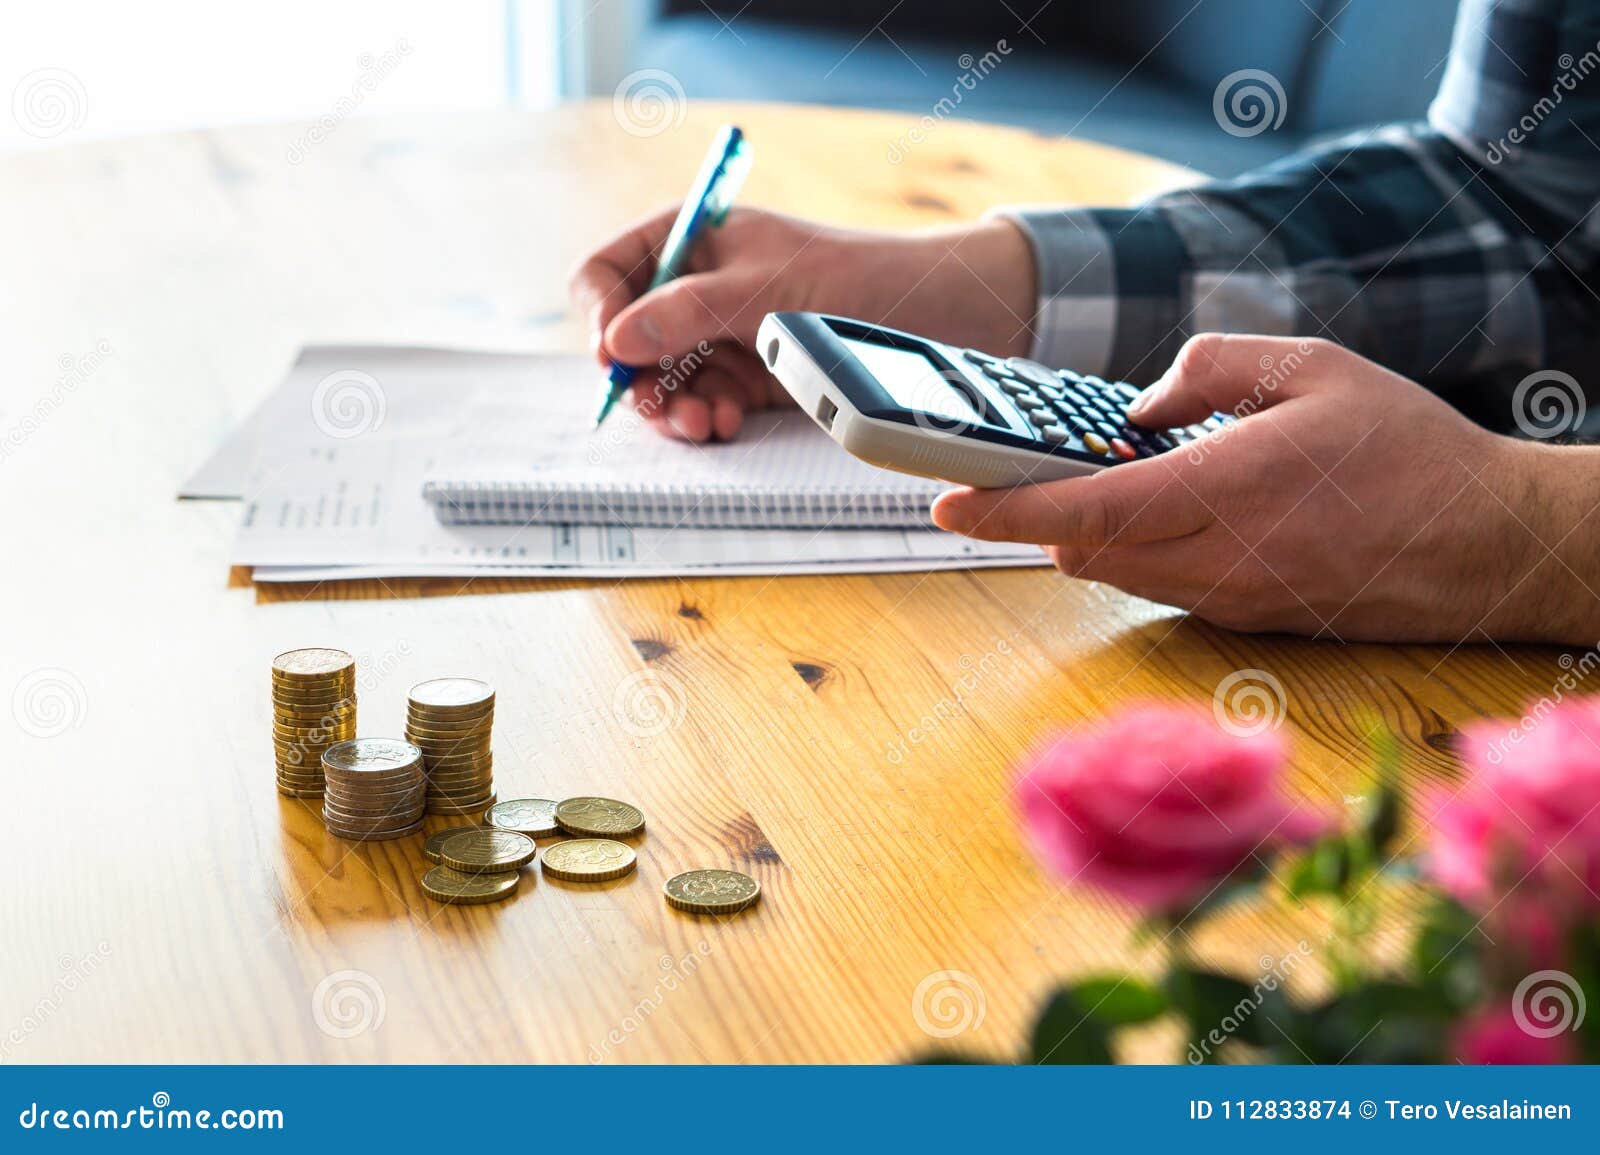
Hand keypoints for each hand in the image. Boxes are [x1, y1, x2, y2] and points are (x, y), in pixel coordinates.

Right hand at [569, 206, 1034, 440]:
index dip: (600, 313)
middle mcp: (697, 287)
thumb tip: (616, 342)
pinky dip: (708, 417)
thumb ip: (688, 311)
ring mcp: (722, 335)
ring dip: (674, 407)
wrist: (937, 310)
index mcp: (691, 238)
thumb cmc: (855, 276)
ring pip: (664, 380)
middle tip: (663, 410)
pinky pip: (704, 402)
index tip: (613, 355)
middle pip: (629, 338)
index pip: (609, 270)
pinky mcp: (750, 377)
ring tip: (704, 424)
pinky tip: (728, 423)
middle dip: (640, 377)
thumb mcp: (765, 288)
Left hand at [931, 334, 1599, 642]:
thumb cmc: (1408, 449)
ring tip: (1102, 480)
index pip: (1083, 512)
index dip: (1004, 511)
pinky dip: (1138, 550)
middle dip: (1040, 515)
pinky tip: (1169, 510)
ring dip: (1089, 533)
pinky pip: (1160, 585)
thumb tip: (1139, 407)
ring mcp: (1227, 599)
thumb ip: (1211, 368)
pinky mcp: (1244, 619)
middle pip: (1081, 551)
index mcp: (1223, 491)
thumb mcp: (1314, 366)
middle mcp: (1214, 560)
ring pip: (1116, 573)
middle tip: (1023, 470)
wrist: (1488, 545)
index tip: (947, 504)